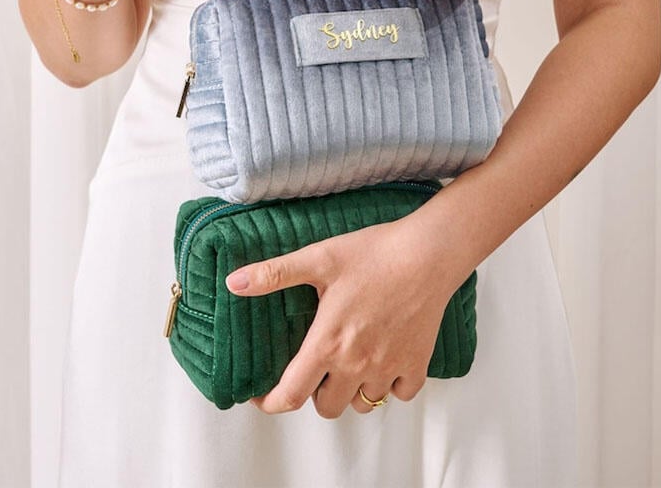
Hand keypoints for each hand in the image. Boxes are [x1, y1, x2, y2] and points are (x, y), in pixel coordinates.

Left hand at [225, 212, 460, 418]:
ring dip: (350, 392)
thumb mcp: (319, 258)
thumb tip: (233, 283)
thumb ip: (274, 274)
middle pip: (326, 407)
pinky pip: (398, 394)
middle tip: (314, 367)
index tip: (262, 395)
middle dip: (314, 393)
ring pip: (362, 404)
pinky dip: (388, 386)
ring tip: (346, 366)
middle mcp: (357, 363)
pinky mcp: (416, 363)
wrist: (428, 253)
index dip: (270, 402)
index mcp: (328, 343)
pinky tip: (382, 362)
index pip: (291, 395)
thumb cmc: (374, 253)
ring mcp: (389, 367)